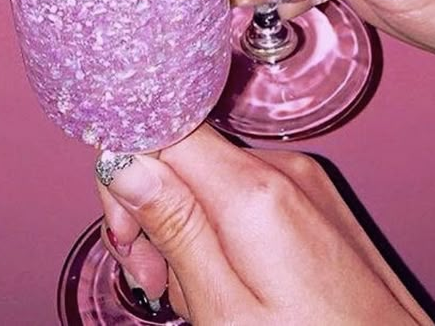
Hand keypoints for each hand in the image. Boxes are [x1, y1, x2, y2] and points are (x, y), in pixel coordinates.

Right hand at [97, 124, 429, 323]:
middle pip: (183, 157)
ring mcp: (302, 179)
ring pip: (208, 179)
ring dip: (187, 230)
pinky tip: (232, 282)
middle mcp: (281, 167)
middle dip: (153, 212)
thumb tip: (124, 162)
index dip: (126, 169)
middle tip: (155, 281)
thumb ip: (175, 229)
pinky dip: (222, 231)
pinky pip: (244, 193)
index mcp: (255, 190)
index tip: (121, 227)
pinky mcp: (312, 196)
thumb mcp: (227, 311)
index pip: (160, 128)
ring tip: (202, 297)